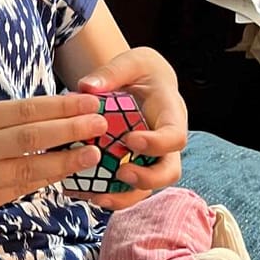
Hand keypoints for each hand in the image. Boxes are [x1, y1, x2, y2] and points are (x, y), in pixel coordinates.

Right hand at [0, 93, 109, 217]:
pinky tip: (64, 172)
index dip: (60, 107)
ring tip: (92, 153)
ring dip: (66, 160)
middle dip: (70, 130)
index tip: (88, 103)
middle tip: (100, 125)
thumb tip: (54, 116)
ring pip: (30, 169)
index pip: (24, 111)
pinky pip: (19, 189)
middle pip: (31, 138)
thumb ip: (2, 121)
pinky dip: (45, 179)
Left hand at [67, 48, 186, 210]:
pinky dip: (107, 195)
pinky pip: (126, 190)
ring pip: (147, 188)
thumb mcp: (130, 62)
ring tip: (97, 197)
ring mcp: (151, 160)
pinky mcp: (134, 168)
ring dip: (124, 197)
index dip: (158, 144)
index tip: (131, 140)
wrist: (140, 84)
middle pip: (169, 171)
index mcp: (171, 115)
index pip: (175, 136)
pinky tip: (83, 194)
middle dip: (148, 179)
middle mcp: (166, 143)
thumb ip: (112, 72)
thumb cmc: (139, 72)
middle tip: (122, 173)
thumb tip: (87, 87)